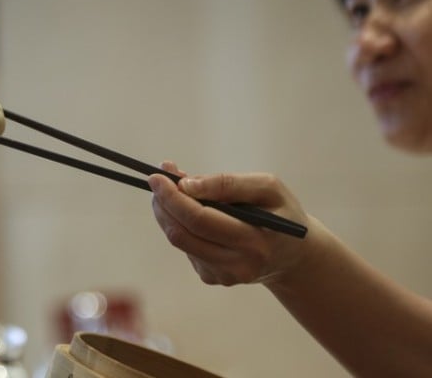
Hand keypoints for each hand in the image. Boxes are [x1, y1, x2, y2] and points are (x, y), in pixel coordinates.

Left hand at [149, 161, 311, 286]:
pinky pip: (186, 247)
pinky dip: (180, 224)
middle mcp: (237, 265)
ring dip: (166, 212)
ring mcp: (223, 275)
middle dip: (163, 203)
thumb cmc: (281, 212)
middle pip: (182, 233)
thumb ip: (228, 183)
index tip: (157, 176)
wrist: (294, 254)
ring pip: (179, 240)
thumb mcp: (268, 188)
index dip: (173, 197)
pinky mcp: (212, 277)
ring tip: (171, 189)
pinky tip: (190, 211)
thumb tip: (187, 184)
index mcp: (254, 241)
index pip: (199, 220)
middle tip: (157, 179)